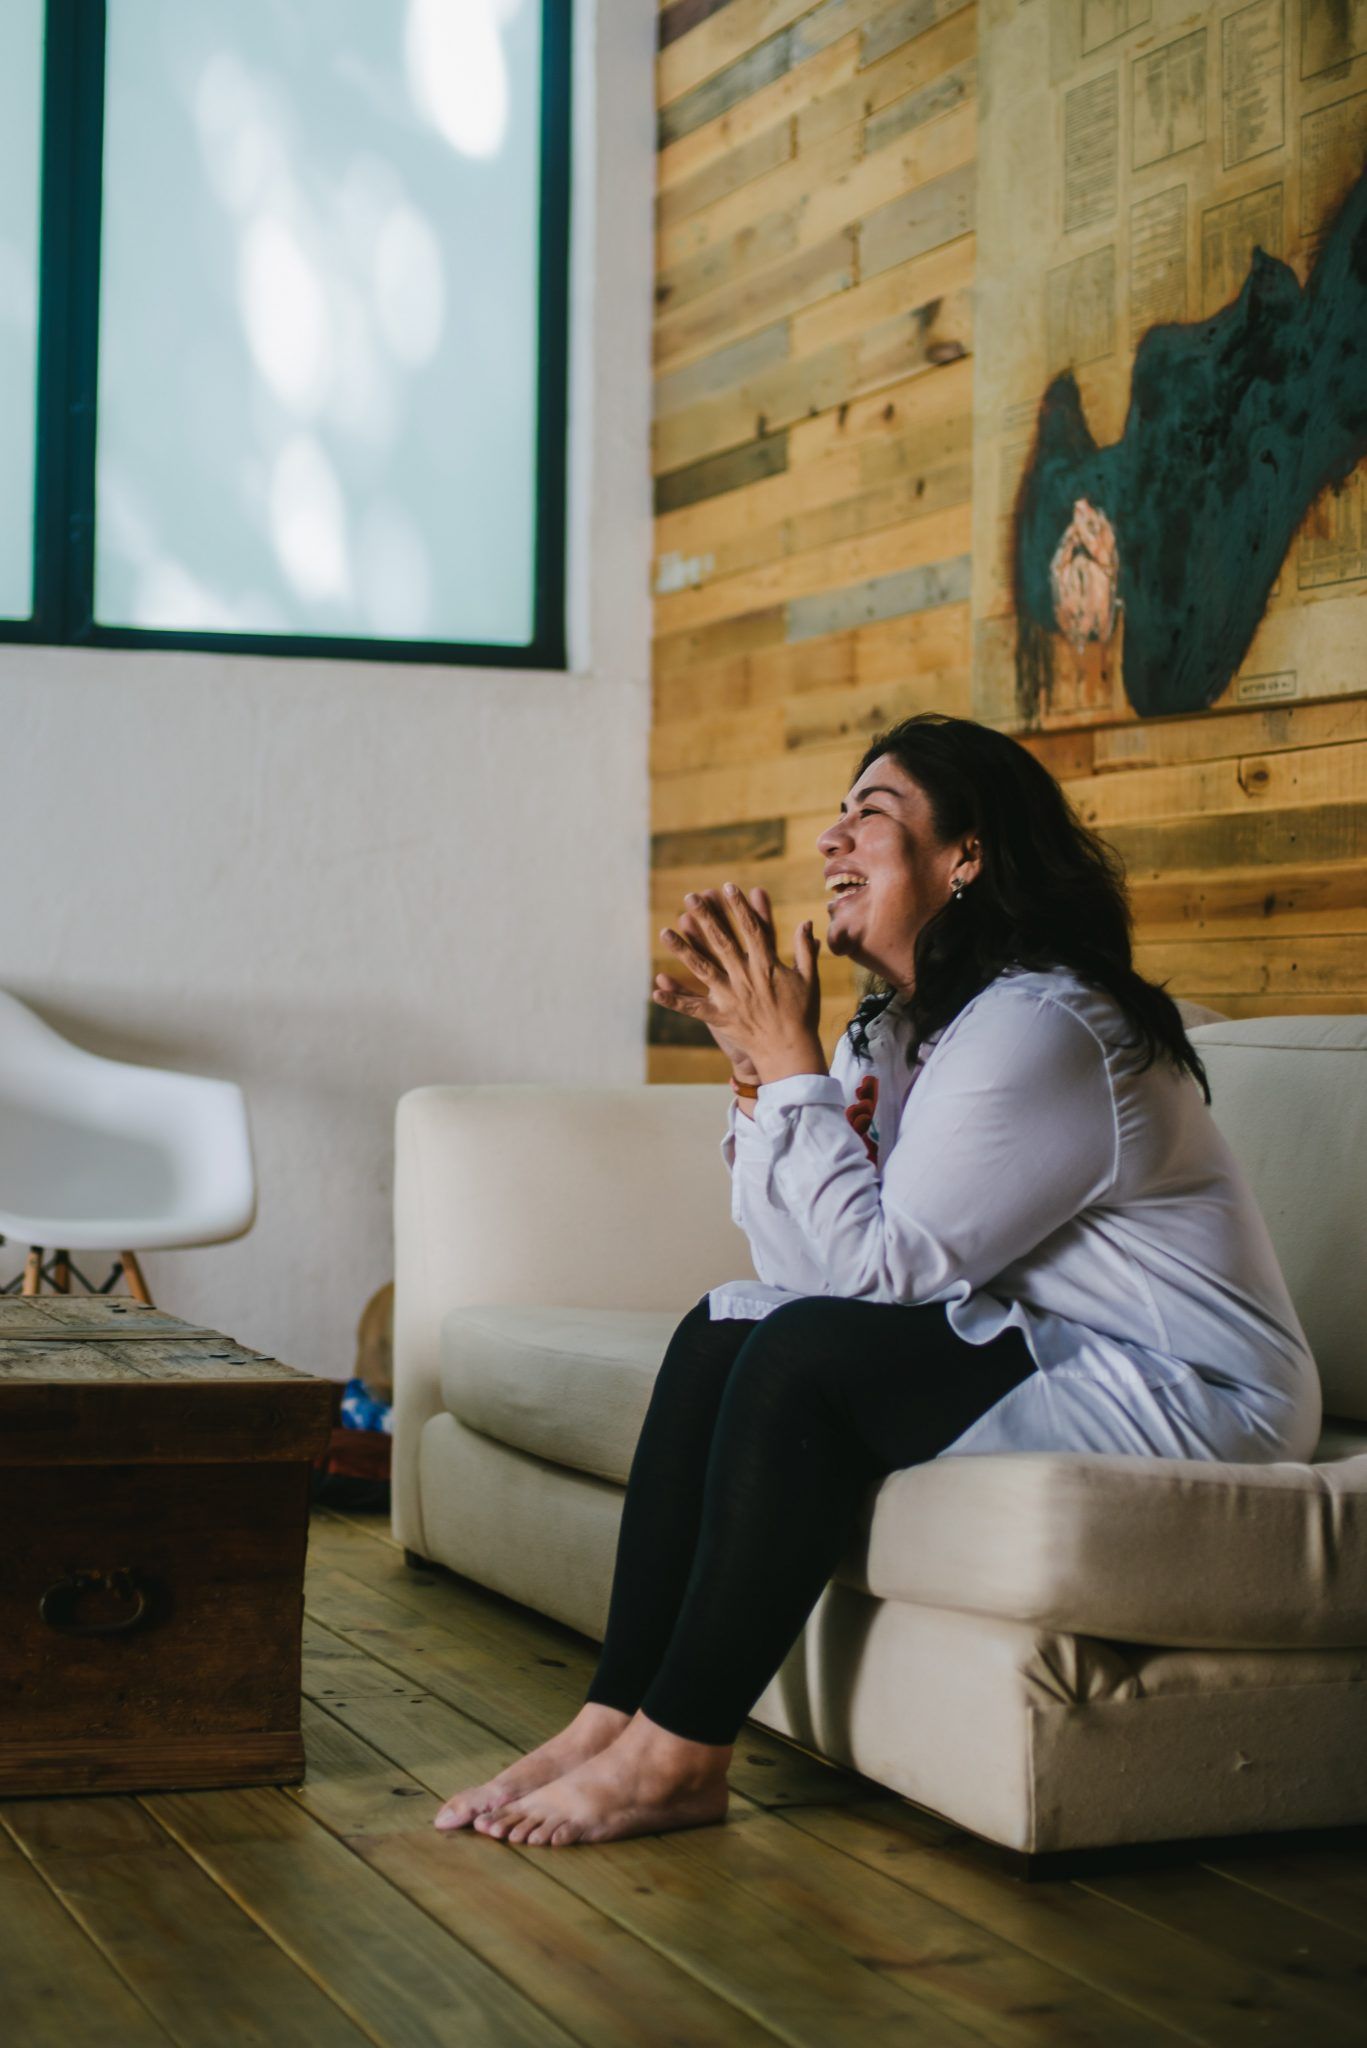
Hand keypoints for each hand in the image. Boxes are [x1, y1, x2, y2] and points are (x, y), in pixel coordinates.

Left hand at [653, 884, 825, 1082]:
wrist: (790, 1051)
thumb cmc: (802, 1015)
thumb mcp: (809, 979)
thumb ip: (805, 950)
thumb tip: (806, 923)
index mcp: (767, 965)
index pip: (751, 929)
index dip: (739, 907)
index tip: (728, 887)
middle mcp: (745, 976)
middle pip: (721, 941)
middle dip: (705, 917)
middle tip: (690, 897)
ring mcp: (730, 996)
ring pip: (701, 967)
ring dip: (682, 949)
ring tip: (664, 932)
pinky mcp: (720, 1016)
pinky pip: (693, 1007)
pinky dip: (675, 1000)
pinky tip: (655, 990)